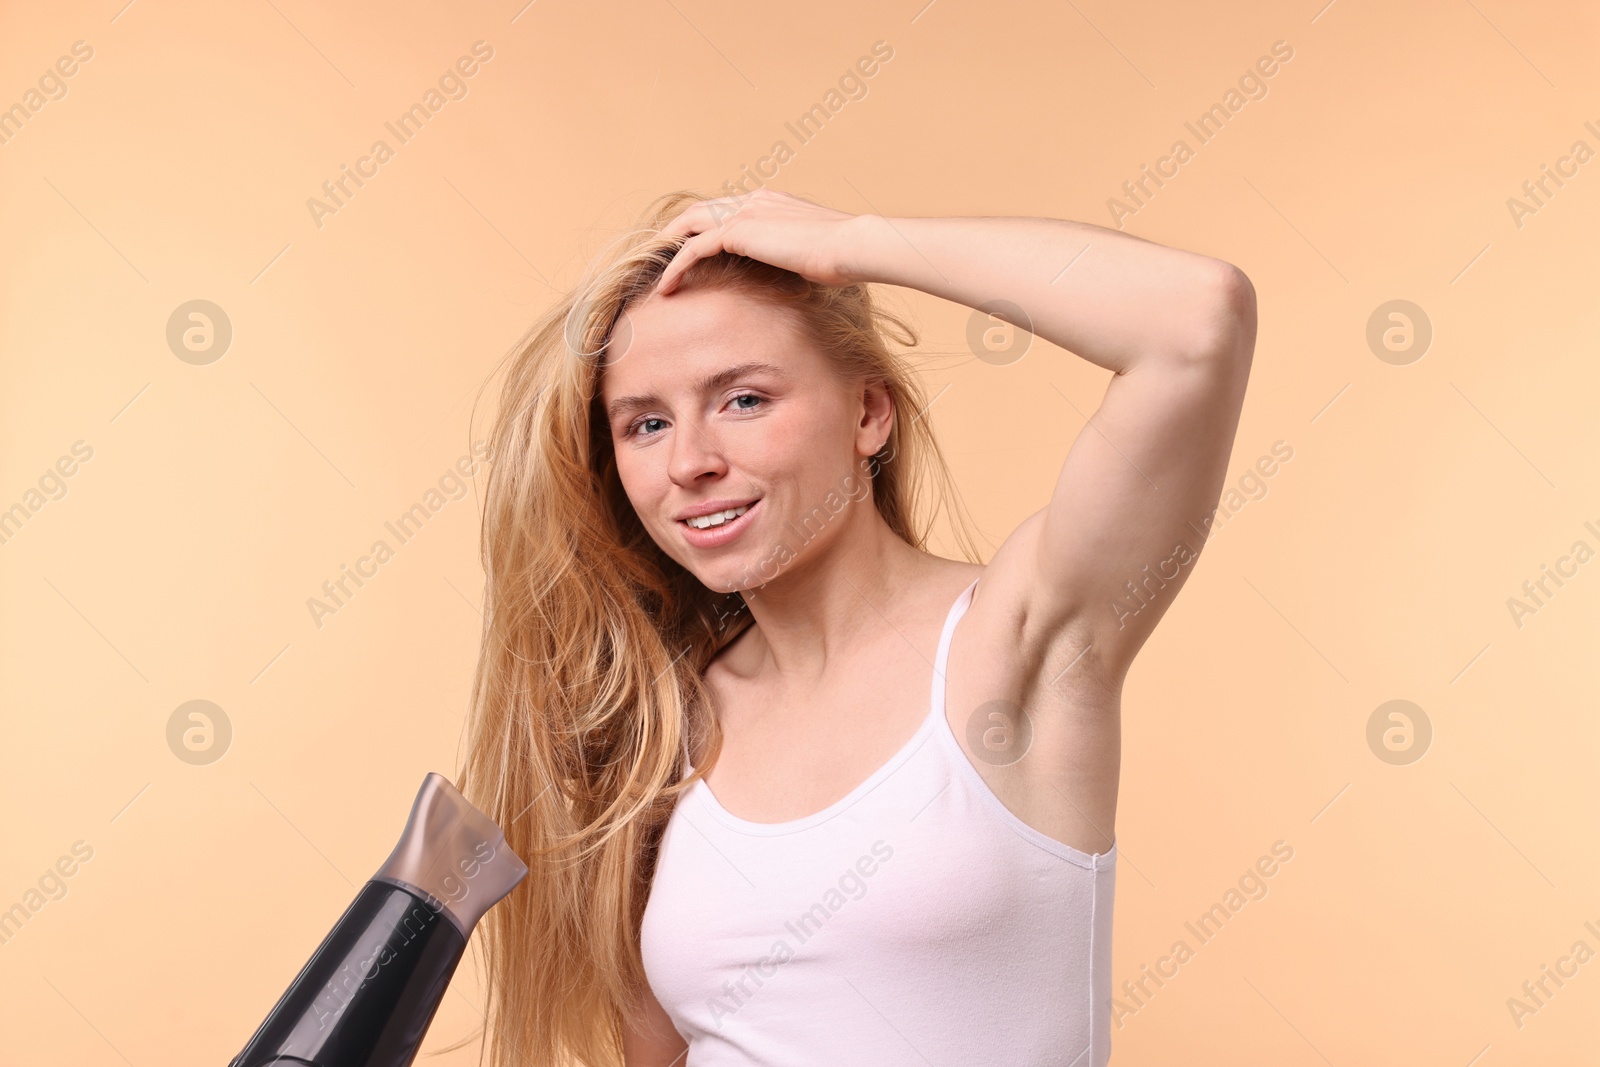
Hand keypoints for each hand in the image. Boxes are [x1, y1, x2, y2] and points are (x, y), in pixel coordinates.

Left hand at [651, 188, 866, 295]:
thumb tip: (795, 272)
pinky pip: (693, 249)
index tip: (693, 246)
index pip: (726, 208)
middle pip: (701, 210)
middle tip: (662, 255)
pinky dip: (676, 267)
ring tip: (656, 271)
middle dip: (678, 231)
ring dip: (669, 248)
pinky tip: (666, 287)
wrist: (849, 246)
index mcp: (770, 200)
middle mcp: (753, 199)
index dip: (706, 226)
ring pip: (690, 224)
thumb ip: (793, 254)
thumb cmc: (842, 255)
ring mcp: (744, 212)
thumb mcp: (811, 252)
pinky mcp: (737, 231)